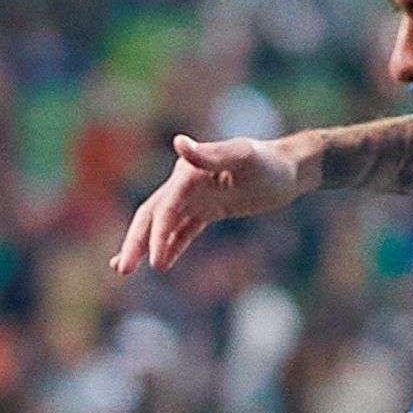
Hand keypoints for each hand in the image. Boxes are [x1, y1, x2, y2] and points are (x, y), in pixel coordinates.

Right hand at [111, 133, 303, 276]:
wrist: (291, 167)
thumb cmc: (270, 162)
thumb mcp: (244, 157)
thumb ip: (211, 154)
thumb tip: (178, 143)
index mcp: (188, 171)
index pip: (165, 206)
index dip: (156, 235)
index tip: (154, 262)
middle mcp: (186, 183)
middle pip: (152, 216)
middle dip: (135, 242)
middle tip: (121, 269)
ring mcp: (196, 196)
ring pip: (162, 224)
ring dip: (144, 245)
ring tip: (123, 269)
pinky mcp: (209, 208)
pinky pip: (184, 230)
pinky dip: (171, 245)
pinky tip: (161, 263)